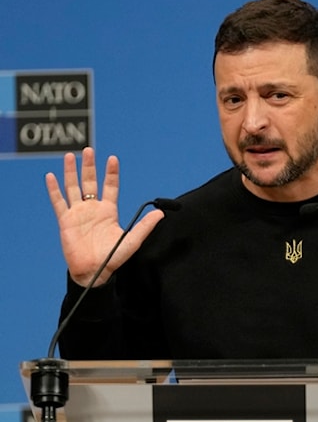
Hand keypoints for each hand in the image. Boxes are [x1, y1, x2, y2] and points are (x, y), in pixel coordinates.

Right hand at [45, 147, 163, 286]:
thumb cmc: (113, 257)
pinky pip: (58, 201)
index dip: (111, 173)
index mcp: (109, 211)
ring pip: (73, 187)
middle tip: (88, 150)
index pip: (110, 186)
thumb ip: (145, 226)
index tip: (112, 158)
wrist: (94, 271)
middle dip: (89, 166)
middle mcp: (92, 209)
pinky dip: (54, 189)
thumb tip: (161, 213)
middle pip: (89, 182)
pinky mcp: (65, 220)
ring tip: (70, 156)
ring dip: (71, 172)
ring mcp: (78, 213)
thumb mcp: (132, 240)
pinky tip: (51, 176)